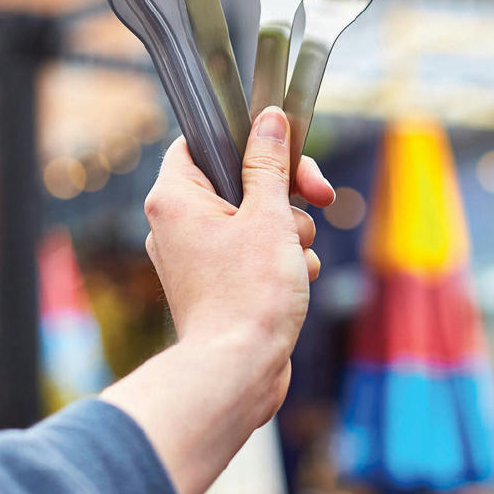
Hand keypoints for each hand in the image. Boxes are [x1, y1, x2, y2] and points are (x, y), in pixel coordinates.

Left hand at [143, 106, 334, 418]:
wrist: (238, 372)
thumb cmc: (249, 295)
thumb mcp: (270, 216)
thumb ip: (270, 164)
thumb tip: (269, 121)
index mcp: (174, 197)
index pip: (199, 141)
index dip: (243, 139)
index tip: (280, 147)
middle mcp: (175, 223)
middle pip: (236, 180)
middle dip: (283, 192)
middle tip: (318, 195)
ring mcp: (194, 255)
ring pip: (252, 217)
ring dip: (287, 230)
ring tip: (296, 256)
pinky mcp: (214, 282)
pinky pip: (250, 251)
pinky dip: (278, 258)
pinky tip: (298, 277)